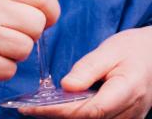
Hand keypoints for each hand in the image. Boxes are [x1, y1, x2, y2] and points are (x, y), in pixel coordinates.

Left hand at [18, 27, 151, 117]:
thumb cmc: (132, 49)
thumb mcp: (109, 51)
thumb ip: (88, 69)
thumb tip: (66, 86)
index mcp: (127, 91)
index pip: (90, 110)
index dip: (60, 111)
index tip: (33, 107)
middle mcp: (131, 110)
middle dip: (56, 115)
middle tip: (27, 108)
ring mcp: (130, 117)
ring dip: (66, 117)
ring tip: (38, 107)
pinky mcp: (126, 118)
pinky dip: (78, 115)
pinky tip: (59, 107)